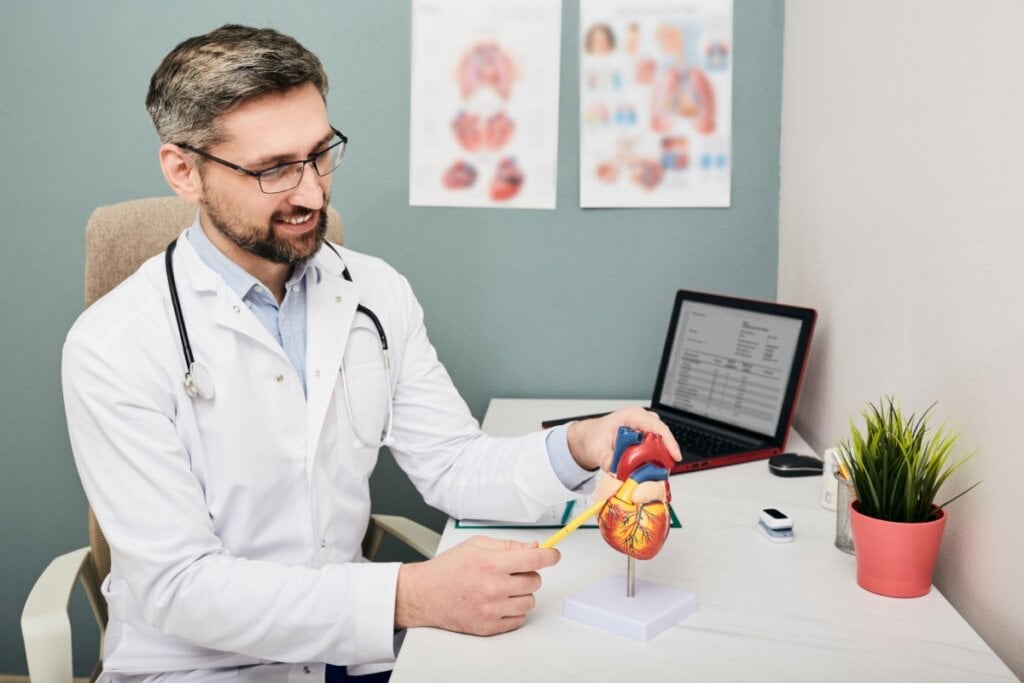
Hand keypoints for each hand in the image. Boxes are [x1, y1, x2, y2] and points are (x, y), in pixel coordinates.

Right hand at [394, 536, 559, 635]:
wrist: (424, 594)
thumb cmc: (448, 569)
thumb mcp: (476, 546)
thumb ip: (507, 546)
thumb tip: (534, 547)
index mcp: (490, 563)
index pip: (533, 558)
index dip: (549, 555)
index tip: (553, 555)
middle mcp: (492, 587)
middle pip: (534, 581)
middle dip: (530, 573)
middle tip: (514, 572)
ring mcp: (491, 609)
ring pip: (529, 602)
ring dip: (523, 593)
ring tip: (505, 588)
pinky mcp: (488, 627)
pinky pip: (518, 620)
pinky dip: (514, 611)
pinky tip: (500, 602)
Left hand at [567, 407, 681, 471]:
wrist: (590, 437)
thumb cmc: (594, 436)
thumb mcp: (597, 449)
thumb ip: (606, 460)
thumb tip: (616, 471)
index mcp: (632, 416)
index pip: (657, 426)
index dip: (669, 440)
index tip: (675, 455)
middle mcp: (641, 420)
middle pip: (662, 435)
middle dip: (666, 453)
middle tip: (663, 470)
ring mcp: (644, 428)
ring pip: (660, 443)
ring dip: (660, 457)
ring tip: (655, 472)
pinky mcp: (645, 438)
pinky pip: (655, 447)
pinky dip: (655, 459)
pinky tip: (649, 469)